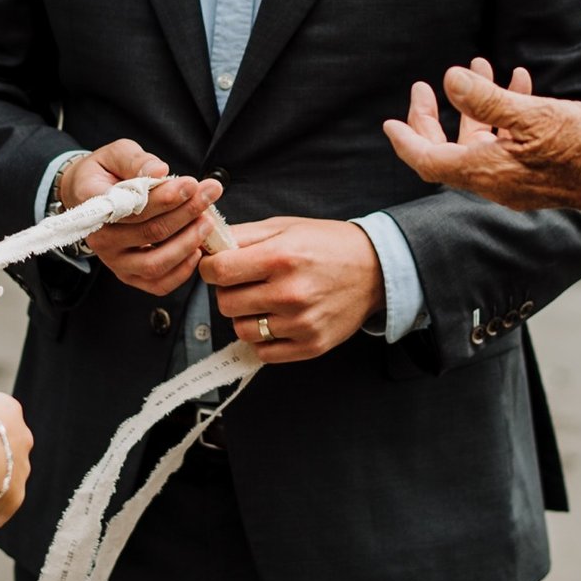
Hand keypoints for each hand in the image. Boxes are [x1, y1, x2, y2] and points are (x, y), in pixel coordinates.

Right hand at [61, 138, 224, 295]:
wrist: (87, 195)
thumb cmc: (106, 172)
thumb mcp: (117, 154)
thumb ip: (138, 161)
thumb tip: (160, 171)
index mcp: (92, 206)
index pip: (132, 208)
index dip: (165, 198)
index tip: (192, 184)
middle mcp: (100, 240)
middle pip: (150, 233)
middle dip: (186, 213)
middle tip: (209, 194)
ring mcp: (114, 262)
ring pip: (155, 264)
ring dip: (187, 242)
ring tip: (207, 221)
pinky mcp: (129, 276)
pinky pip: (158, 284)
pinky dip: (181, 271)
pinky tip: (197, 250)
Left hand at [199, 216, 383, 363]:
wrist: (375, 270)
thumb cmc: (327, 245)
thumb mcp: (285, 227)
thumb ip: (243, 235)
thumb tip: (206, 245)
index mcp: (281, 257)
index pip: (218, 272)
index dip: (210, 268)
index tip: (217, 266)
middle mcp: (291, 293)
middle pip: (226, 303)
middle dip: (227, 291)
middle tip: (244, 282)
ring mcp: (301, 323)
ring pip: (242, 330)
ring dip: (245, 316)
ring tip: (262, 301)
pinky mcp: (311, 345)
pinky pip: (264, 352)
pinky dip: (264, 338)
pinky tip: (276, 320)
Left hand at [384, 61, 580, 212]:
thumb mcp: (535, 115)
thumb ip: (488, 100)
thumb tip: (448, 80)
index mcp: (488, 173)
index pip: (429, 161)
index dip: (407, 139)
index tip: (390, 121)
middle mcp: (499, 183)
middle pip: (449, 153)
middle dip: (435, 117)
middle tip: (427, 86)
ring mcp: (520, 180)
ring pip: (481, 143)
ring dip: (475, 106)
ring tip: (480, 66)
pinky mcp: (540, 173)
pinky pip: (509, 144)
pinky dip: (505, 115)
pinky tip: (520, 82)